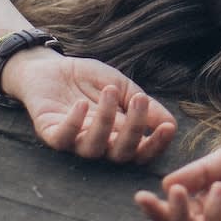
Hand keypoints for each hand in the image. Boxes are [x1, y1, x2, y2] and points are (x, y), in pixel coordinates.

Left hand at [4, 49, 175, 162]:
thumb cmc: (89, 80)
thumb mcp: (123, 87)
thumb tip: (171, 123)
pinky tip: (81, 105)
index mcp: (118, 136)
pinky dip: (73, 123)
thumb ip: (144, 105)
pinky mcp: (50, 133)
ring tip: (110, 92)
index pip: (140, 151)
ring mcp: (74, 140)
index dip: (155, 145)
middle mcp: (98, 144)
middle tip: (140, 101)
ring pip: (93, 148)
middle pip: (120, 154)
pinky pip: (62, 138)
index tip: (168, 127)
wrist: (51, 66)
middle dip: (134, 130)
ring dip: (105, 121)